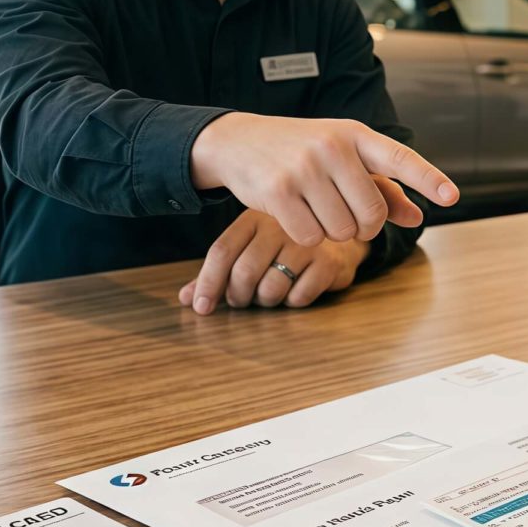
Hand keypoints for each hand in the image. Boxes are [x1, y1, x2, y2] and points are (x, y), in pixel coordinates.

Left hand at [178, 210, 368, 311]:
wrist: (341, 227)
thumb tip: (187, 299)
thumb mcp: (251, 245)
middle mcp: (279, 226)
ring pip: (271, 288)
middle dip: (238, 297)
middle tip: (243, 300)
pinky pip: (299, 296)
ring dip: (266, 301)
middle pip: (244, 273)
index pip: (222, 252)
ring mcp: (306, 242)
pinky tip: (299, 288)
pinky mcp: (330, 261)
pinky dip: (293, 301)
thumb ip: (220, 270)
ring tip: (272, 292)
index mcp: (254, 218)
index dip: (207, 283)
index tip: (201, 308)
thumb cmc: (286, 241)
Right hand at [190, 113, 456, 246]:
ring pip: (342, 231)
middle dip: (362, 226)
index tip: (451, 196)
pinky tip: (294, 214)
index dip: (428, 179)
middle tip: (343, 211)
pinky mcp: (278, 192)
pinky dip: (306, 236)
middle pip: (371, 215)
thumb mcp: (343, 158)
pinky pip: (311, 237)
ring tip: (314, 207)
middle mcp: (332, 147)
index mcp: (355, 134)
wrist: (238, 141)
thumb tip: (418, 217)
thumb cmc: (301, 151)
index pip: (400, 158)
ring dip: (332, 231)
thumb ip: (383, 188)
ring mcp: (304, 169)